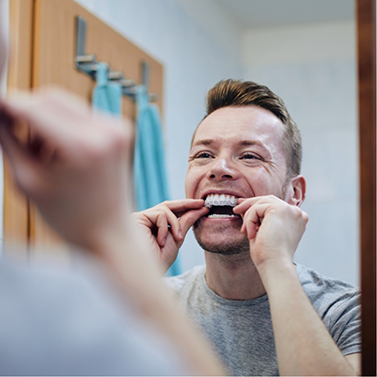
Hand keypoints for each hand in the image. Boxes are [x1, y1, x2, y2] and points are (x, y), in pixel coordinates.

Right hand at [0, 87, 132, 251]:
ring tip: (43, 156)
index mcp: (84, 147)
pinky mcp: (121, 130)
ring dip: (45, 121)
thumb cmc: (71, 218)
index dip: (8, 104)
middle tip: (12, 132)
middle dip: (27, 111)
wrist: (109, 232)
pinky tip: (60, 153)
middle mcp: (106, 132)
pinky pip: (82, 114)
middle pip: (51, 98)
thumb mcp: (28, 181)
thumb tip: (0, 111)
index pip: (34, 108)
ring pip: (66, 105)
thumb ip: (8, 140)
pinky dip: (64, 126)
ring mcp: (118, 129)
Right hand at [131, 200, 208, 269]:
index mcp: (153, 226)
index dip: (186, 206)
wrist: (145, 274)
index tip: (203, 206)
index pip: (170, 211)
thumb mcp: (176, 240)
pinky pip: (159, 214)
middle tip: (201, 204)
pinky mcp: (136, 218)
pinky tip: (160, 242)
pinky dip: (165, 228)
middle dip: (186, 204)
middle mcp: (144, 220)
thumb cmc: (158, 261)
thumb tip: (199, 209)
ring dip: (175, 224)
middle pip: (167, 205)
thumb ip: (185, 223)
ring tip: (177, 239)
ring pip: (165, 209)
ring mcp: (139, 218)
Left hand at [233, 195, 307, 273]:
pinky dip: (249, 221)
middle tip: (236, 209)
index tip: (242, 206)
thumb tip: (244, 208)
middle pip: (268, 199)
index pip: (275, 205)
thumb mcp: (262, 232)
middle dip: (250, 203)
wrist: (275, 265)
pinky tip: (251, 235)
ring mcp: (290, 210)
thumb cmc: (269, 255)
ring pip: (261, 203)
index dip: (258, 204)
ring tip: (244, 231)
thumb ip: (257, 219)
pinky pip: (257, 208)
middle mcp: (296, 212)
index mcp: (296, 219)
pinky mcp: (280, 209)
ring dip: (248, 216)